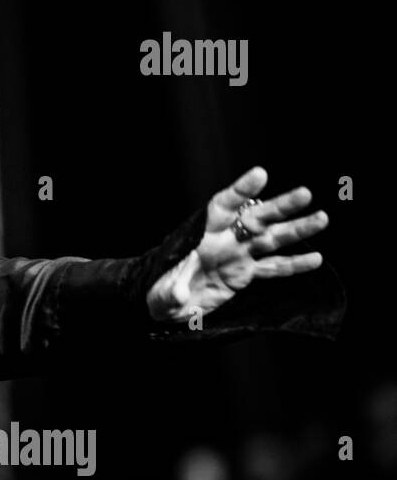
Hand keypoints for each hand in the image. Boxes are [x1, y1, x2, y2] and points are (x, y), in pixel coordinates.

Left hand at [146, 166, 328, 321]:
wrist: (165, 306)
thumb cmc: (157, 291)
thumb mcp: (158, 293)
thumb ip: (170, 292)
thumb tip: (180, 294)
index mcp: (201, 234)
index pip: (223, 206)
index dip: (241, 191)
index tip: (260, 174)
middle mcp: (223, 240)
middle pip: (255, 218)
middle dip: (279, 206)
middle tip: (305, 193)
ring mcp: (237, 256)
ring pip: (271, 239)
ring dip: (296, 230)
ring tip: (322, 218)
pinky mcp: (244, 275)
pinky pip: (272, 268)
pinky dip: (293, 265)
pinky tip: (315, 259)